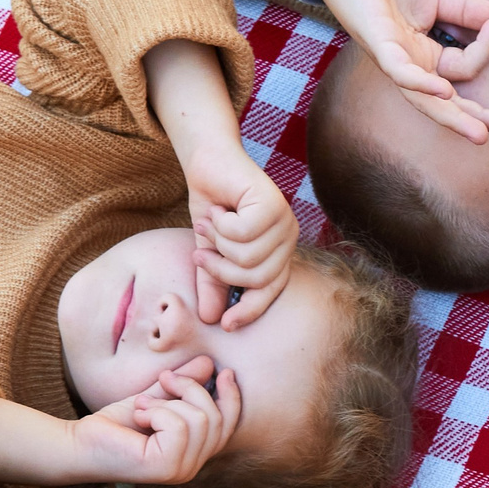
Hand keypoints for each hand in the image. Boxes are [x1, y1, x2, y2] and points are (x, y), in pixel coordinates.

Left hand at [69, 359, 240, 484]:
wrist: (80, 442)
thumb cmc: (115, 425)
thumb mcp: (154, 398)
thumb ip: (181, 385)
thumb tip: (208, 363)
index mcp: (194, 452)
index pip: (228, 425)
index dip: (232, 397)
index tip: (226, 371)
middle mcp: (193, 466)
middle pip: (217, 418)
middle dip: (191, 389)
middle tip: (163, 379)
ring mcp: (181, 470)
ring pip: (199, 420)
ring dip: (166, 402)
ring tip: (142, 406)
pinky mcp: (166, 467)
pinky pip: (179, 426)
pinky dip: (157, 412)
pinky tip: (140, 417)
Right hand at [185, 150, 298, 328]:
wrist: (209, 162)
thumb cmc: (213, 205)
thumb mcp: (209, 252)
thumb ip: (213, 283)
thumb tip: (210, 319)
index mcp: (278, 252)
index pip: (270, 291)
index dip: (249, 310)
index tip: (224, 325)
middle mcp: (287, 239)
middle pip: (255, 278)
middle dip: (220, 269)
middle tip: (201, 251)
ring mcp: (285, 221)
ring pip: (248, 257)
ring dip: (218, 241)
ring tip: (210, 223)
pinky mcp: (274, 204)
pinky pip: (242, 233)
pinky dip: (221, 224)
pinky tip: (219, 209)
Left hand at [313, 0, 488, 144]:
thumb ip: (468, 11)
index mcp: (424, 61)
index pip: (464, 68)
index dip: (487, 46)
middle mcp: (410, 69)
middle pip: (445, 105)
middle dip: (476, 118)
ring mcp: (393, 62)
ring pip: (425, 100)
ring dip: (454, 118)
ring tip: (480, 133)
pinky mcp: (379, 47)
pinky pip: (402, 74)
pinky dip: (422, 84)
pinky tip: (444, 92)